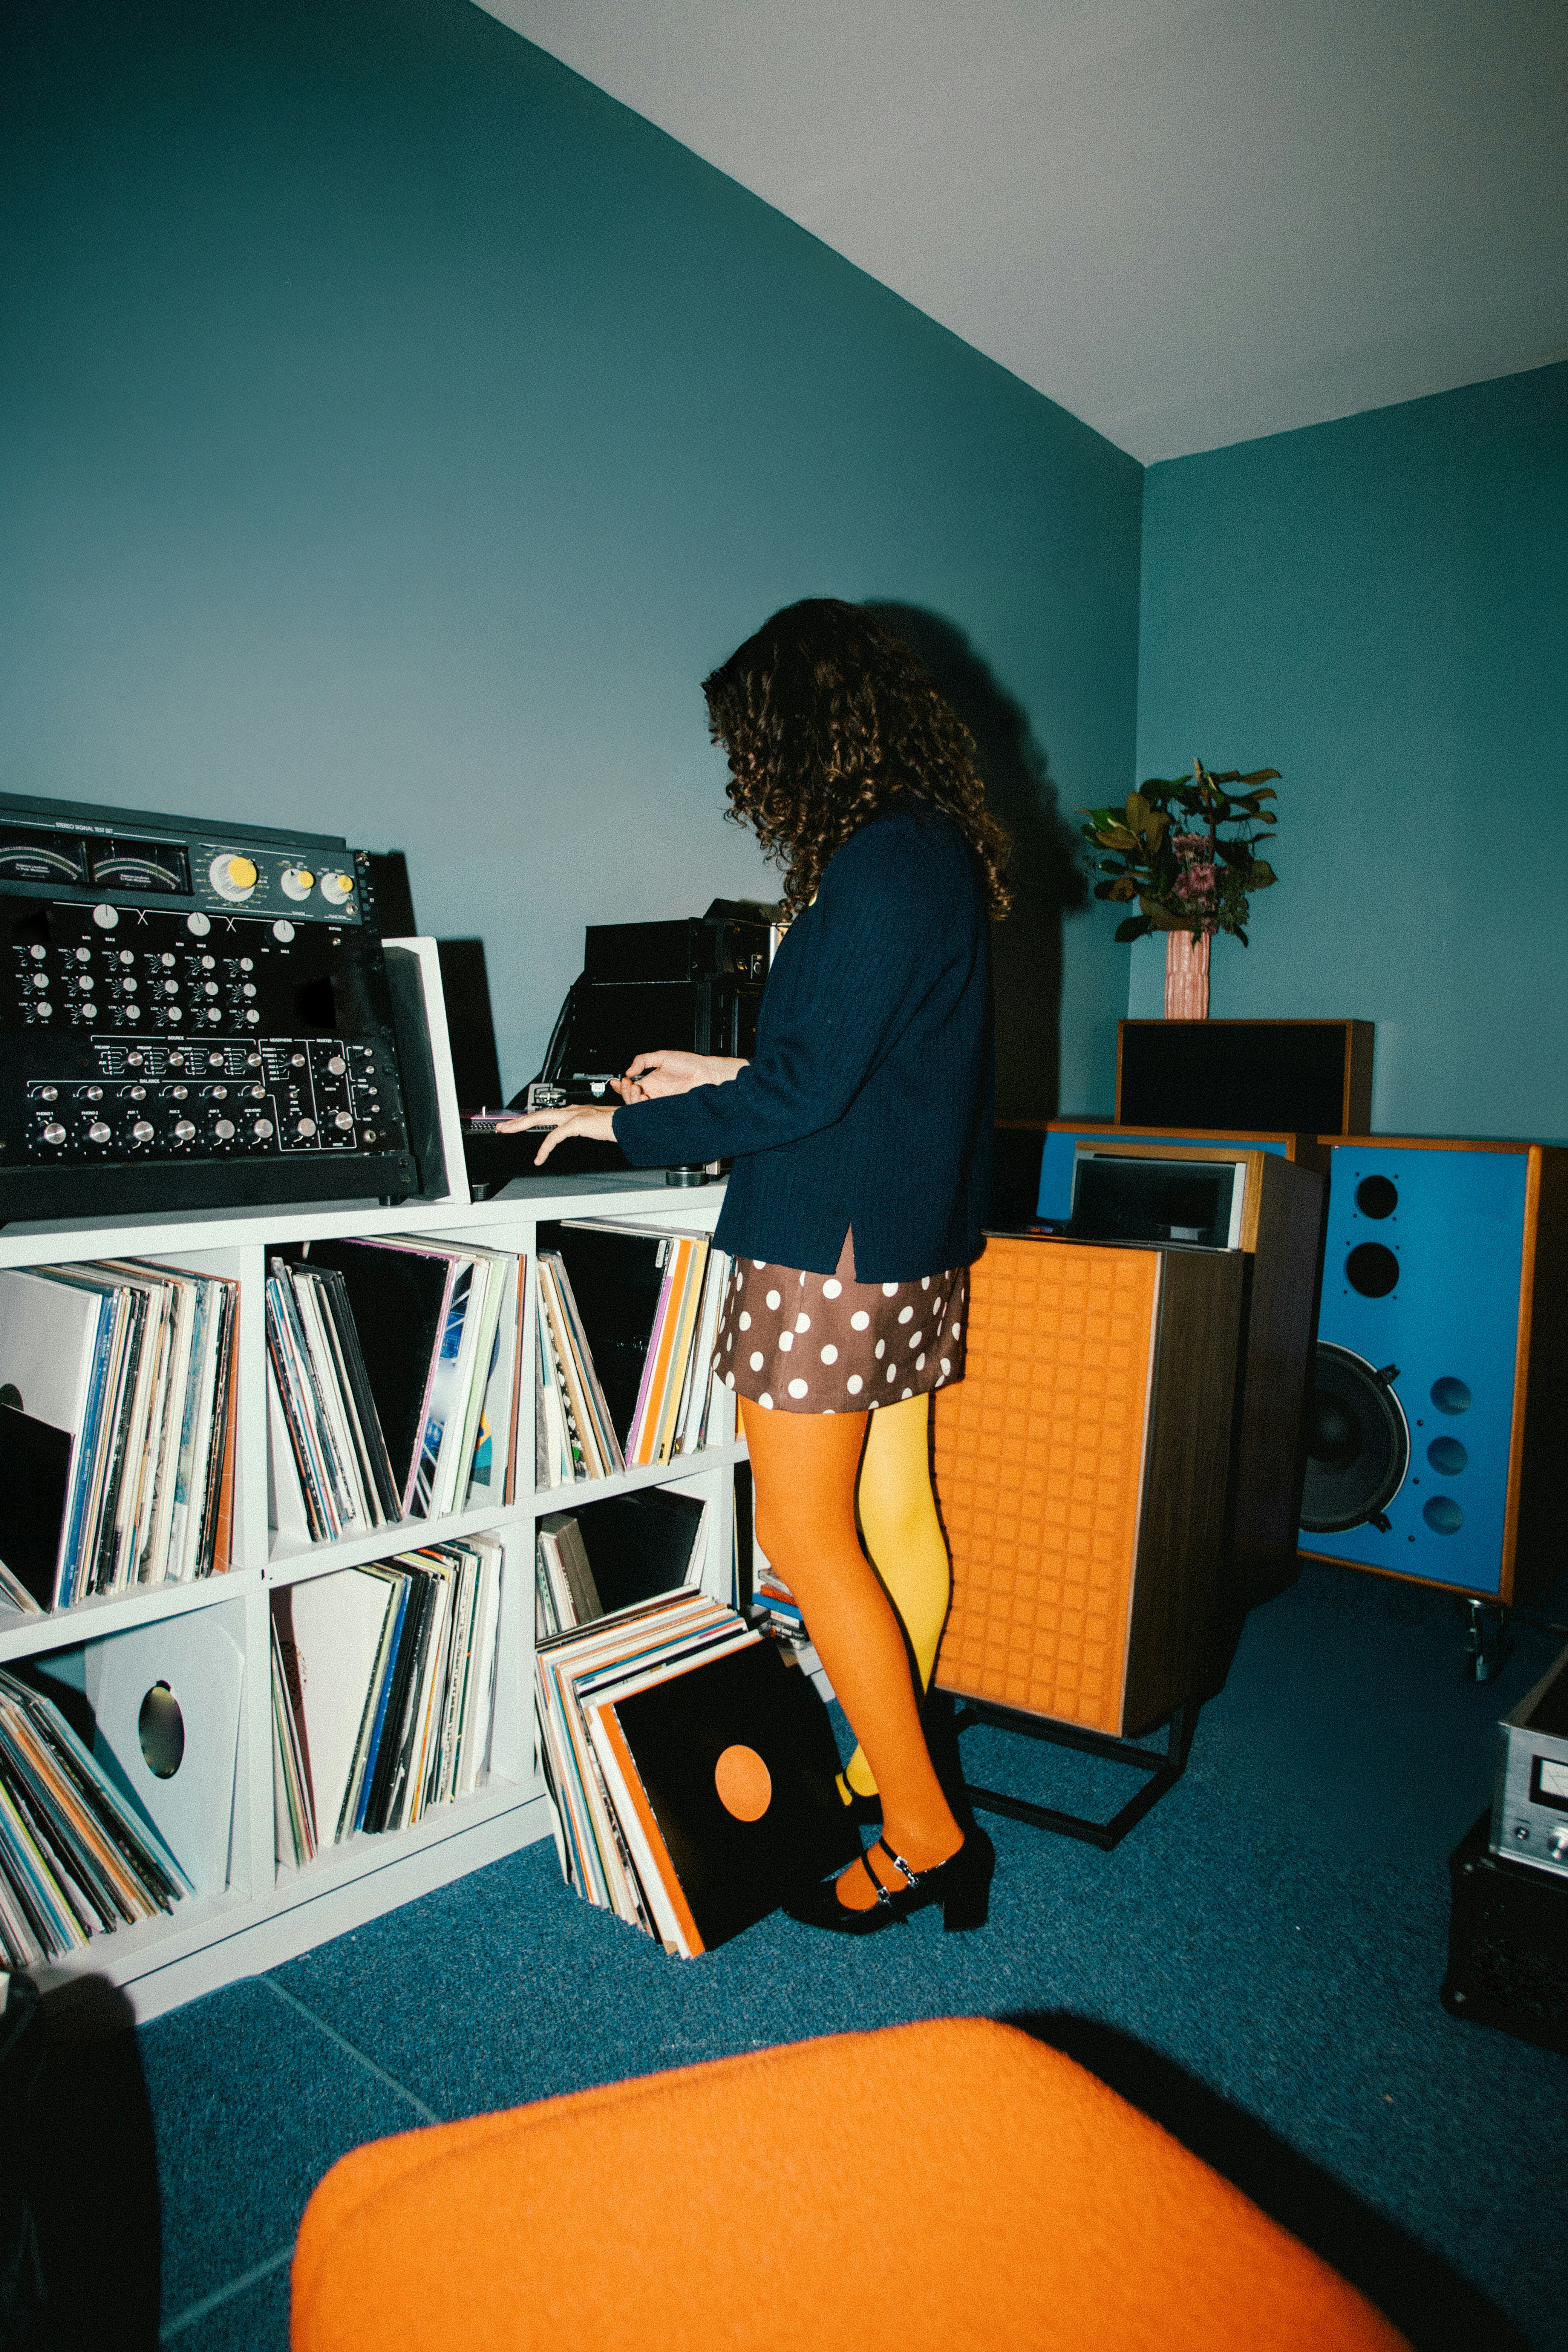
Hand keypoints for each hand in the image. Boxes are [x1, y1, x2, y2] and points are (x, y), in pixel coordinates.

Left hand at [495, 1104, 619, 1164]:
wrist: (629, 1123)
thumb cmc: (616, 1125)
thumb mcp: (595, 1127)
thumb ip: (584, 1128)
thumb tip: (579, 1132)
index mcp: (574, 1111)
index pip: (547, 1114)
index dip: (531, 1119)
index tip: (518, 1124)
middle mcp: (571, 1110)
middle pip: (538, 1113)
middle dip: (517, 1120)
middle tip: (502, 1126)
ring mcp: (573, 1115)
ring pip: (540, 1119)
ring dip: (521, 1125)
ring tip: (508, 1131)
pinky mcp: (576, 1124)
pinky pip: (554, 1137)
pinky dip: (544, 1148)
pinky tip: (539, 1158)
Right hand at [612, 1049, 747, 1102]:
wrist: (707, 1073)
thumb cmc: (689, 1063)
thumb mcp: (662, 1056)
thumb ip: (643, 1060)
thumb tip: (629, 1070)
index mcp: (650, 1081)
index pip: (630, 1087)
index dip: (621, 1087)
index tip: (617, 1082)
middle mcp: (654, 1093)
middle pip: (632, 1099)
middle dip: (626, 1093)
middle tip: (630, 1085)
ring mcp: (660, 1102)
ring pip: (640, 1108)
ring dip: (635, 1101)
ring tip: (640, 1092)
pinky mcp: (668, 1109)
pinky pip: (653, 1113)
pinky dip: (645, 1109)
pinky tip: (645, 1102)